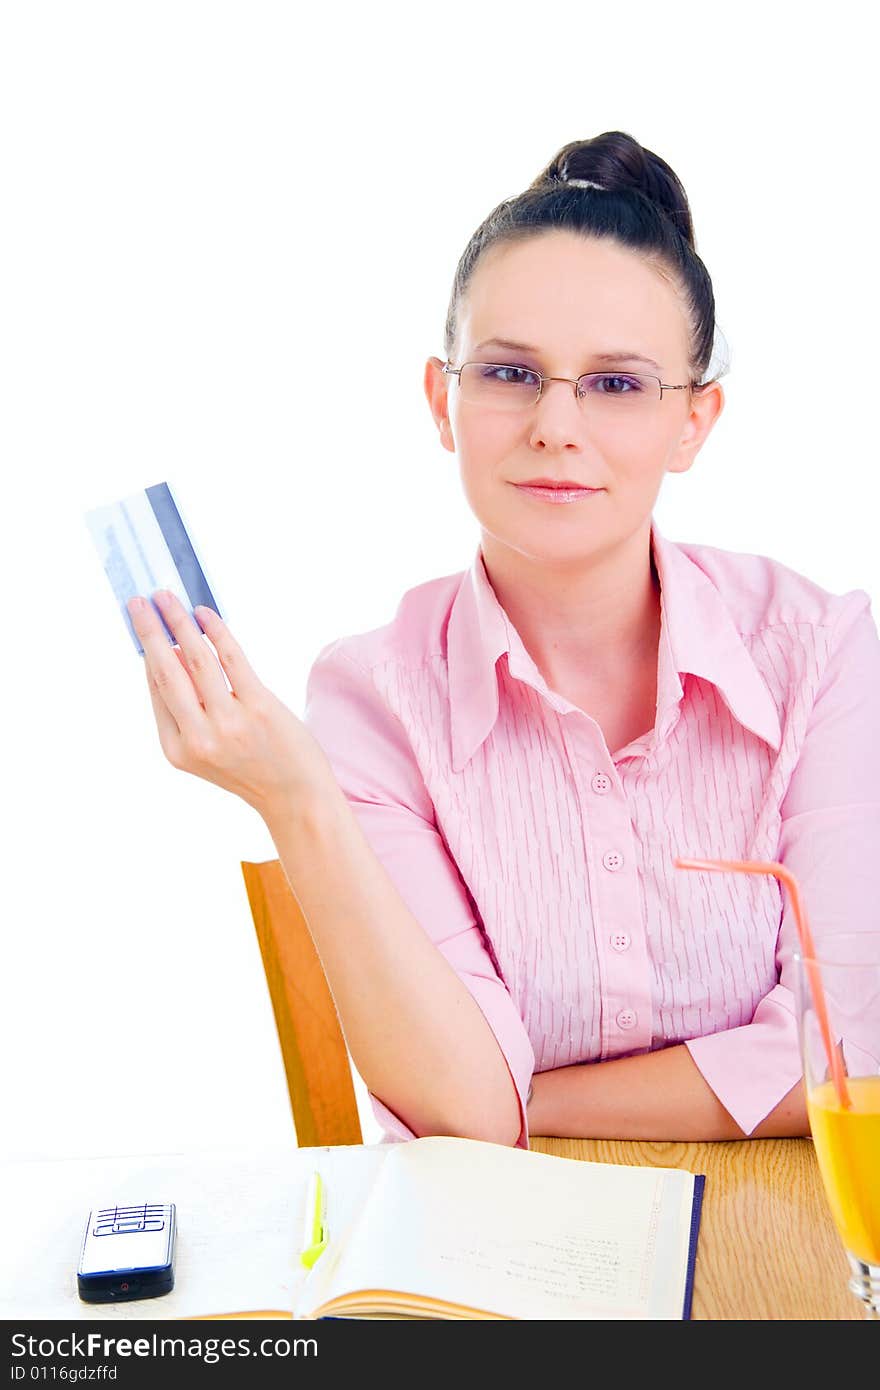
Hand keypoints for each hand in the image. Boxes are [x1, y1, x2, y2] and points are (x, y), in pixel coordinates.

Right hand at [127, 590, 334, 820]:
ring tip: (167, 597)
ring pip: (196, 660)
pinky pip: (231, 658)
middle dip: (150, 631)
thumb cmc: (251, 767)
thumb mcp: (205, 750)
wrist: (296, 797)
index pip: (156, 690)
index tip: (140, 623)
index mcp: (177, 749)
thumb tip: (170, 654)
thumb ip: (185, 710)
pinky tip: (205, 614)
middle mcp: (198, 737)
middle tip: (138, 601)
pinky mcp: (259, 707)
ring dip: (179, 622)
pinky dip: (216, 631)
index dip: (147, 653)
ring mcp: (229, 722)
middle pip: (166, 671)